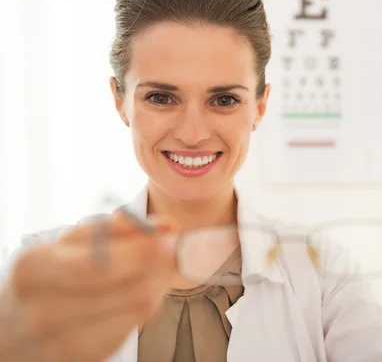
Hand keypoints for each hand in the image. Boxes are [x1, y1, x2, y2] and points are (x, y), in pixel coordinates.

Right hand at [0, 211, 178, 361]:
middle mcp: (44, 312)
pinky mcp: (84, 359)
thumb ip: (116, 228)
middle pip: (131, 290)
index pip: (102, 265)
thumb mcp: (69, 244)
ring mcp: (63, 343)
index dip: (144, 250)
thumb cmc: (50, 275)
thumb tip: (166, 224)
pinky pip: (134, 327)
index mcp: (35, 271)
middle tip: (175, 248)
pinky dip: (146, 304)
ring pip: (140, 309)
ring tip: (160, 267)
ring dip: (160, 283)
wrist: (14, 328)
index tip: (169, 235)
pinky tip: (141, 291)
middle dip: (162, 265)